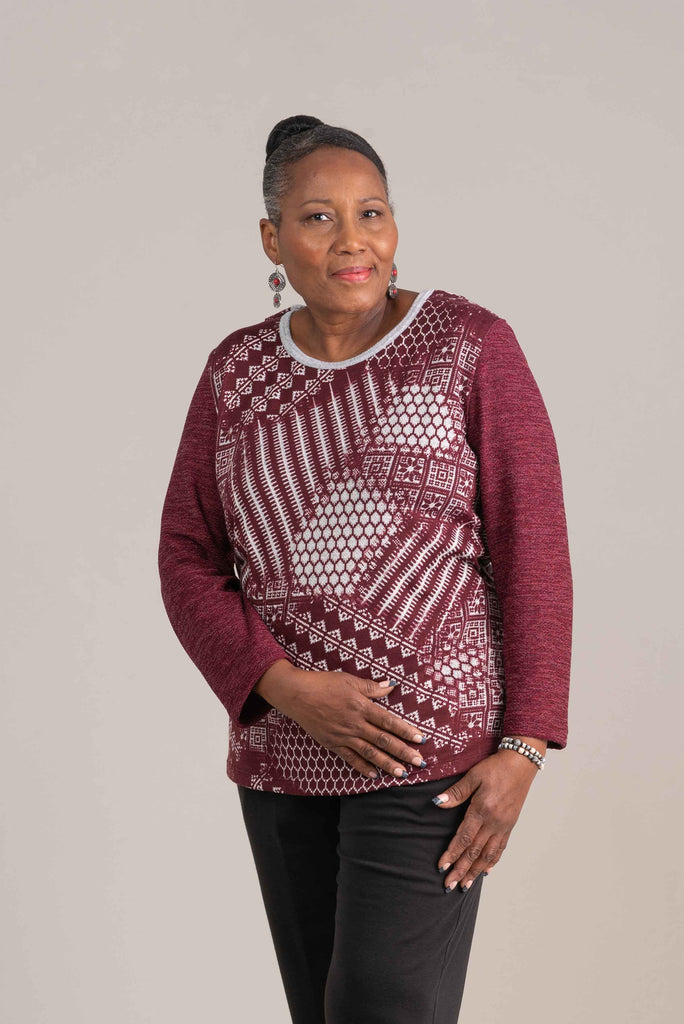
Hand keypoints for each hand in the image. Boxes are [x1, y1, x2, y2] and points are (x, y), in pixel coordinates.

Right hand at [255, 660, 427, 779]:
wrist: (297, 695)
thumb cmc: (324, 683)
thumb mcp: (350, 680)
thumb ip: (372, 687)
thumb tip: (391, 686)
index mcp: (361, 706)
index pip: (388, 721)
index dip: (405, 731)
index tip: (420, 739)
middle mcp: (355, 724)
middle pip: (383, 740)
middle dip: (402, 752)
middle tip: (419, 762)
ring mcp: (344, 736)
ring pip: (369, 753)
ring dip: (387, 764)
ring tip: (402, 774)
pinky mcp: (333, 744)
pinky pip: (350, 758)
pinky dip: (363, 767)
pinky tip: (374, 775)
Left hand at [433, 740, 544, 890]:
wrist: (522, 763)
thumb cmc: (496, 767)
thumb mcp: (473, 775)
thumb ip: (456, 793)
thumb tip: (437, 803)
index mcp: (482, 810)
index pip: (464, 838)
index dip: (452, 854)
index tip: (442, 868)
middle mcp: (494, 822)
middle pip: (474, 852)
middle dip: (461, 870)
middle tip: (449, 886)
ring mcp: (504, 826)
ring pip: (488, 855)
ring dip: (475, 871)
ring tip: (465, 885)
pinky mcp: (510, 825)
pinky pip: (500, 848)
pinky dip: (492, 861)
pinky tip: (485, 871)